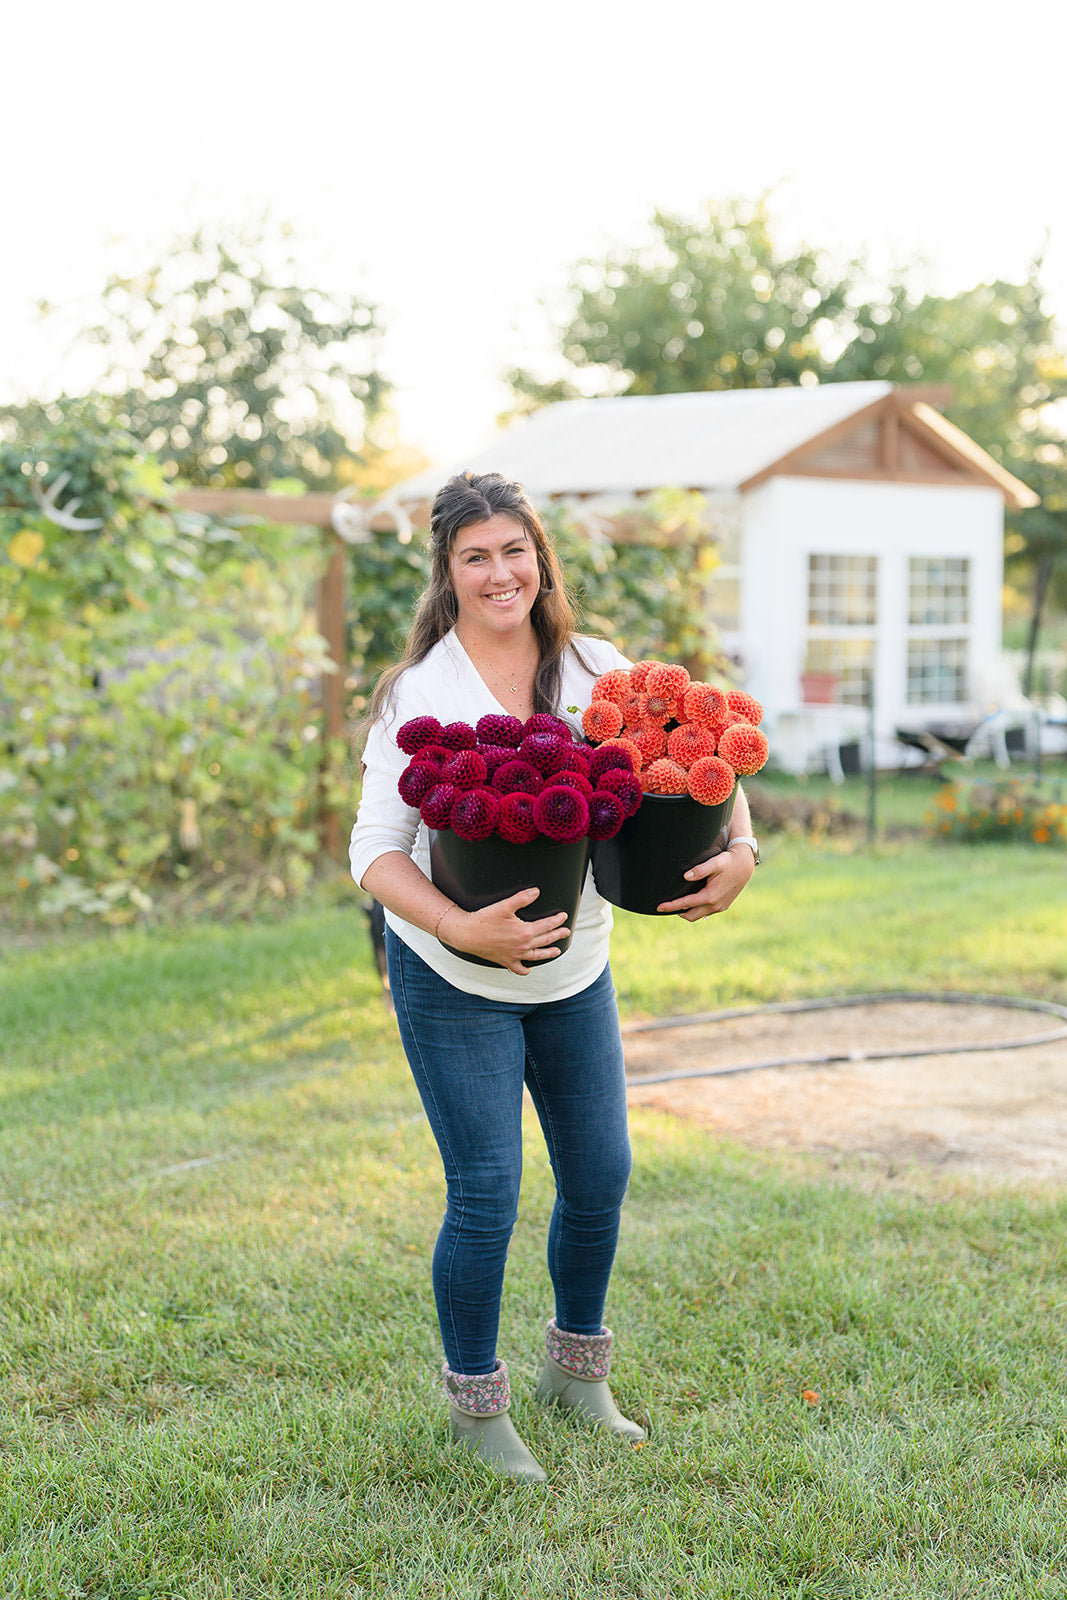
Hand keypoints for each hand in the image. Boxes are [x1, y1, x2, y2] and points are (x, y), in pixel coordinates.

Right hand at [439, 888, 570, 974]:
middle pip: (545, 940)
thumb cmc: (484, 919)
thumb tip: (536, 891)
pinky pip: (519, 969)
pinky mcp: (506, 961)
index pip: (547, 925)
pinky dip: (526, 969)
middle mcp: (523, 946)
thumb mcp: (504, 905)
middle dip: (557, 935)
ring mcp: (515, 956)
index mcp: (525, 932)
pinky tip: (529, 968)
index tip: (563, 916)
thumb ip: (522, 898)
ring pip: (536, 956)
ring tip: (556, 950)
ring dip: (548, 952)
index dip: (557, 920)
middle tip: (566, 931)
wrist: (466, 934)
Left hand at [656, 843, 754, 921]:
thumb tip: (685, 876)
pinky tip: (692, 903)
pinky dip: (697, 910)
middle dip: (677, 912)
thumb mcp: (715, 862)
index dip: (671, 906)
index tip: (658, 907)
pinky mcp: (723, 905)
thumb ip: (700, 869)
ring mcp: (720, 907)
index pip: (685, 904)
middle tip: (666, 906)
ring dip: (687, 912)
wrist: (745, 864)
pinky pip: (706, 912)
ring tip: (677, 905)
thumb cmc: (729, 861)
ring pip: (699, 915)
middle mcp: (715, 905)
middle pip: (690, 916)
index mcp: (710, 896)